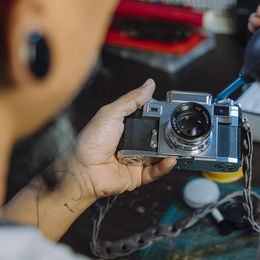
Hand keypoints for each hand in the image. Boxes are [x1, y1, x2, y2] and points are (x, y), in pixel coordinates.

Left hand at [73, 79, 176, 198]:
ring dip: (169, 150)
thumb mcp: (111, 113)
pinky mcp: (138, 175)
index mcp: (126, 126)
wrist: (82, 170)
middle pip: (157, 137)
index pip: (150, 118)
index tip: (172, 111)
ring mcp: (137, 159)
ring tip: (177, 145)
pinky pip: (155, 171)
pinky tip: (170, 160)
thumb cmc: (90, 142)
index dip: (161, 115)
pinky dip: (165, 167)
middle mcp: (133, 142)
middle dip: (168, 133)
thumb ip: (131, 99)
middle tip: (177, 129)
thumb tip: (149, 84)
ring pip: (159, 155)